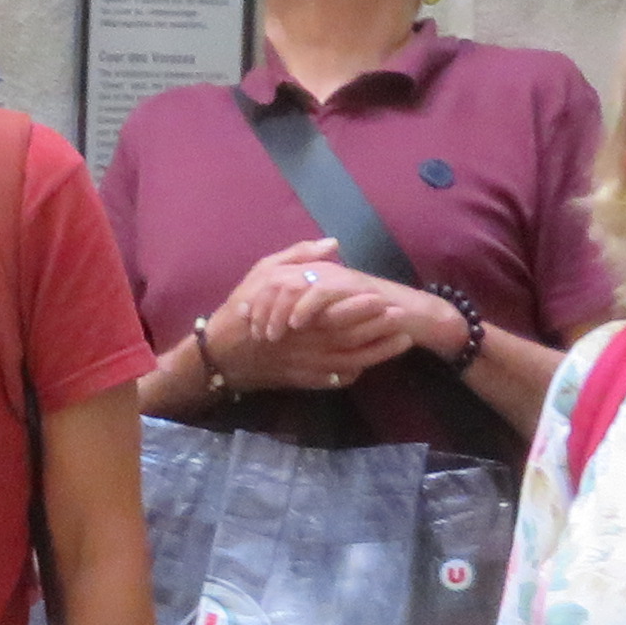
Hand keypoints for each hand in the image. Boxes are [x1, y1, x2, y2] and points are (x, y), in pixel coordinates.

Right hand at [208, 241, 425, 391]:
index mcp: (303, 316)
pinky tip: (369, 364)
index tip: (386, 298)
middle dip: (382, 329)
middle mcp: (311, 343)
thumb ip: (299, 255)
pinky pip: (337, 378)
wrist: (220, 353)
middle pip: (354, 338)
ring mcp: (310, 365)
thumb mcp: (264, 272)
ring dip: (380, 352)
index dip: (367, 307)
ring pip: (353, 361)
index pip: (342, 312)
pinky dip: (355, 372)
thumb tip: (332, 244)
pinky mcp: (305, 380)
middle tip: (405, 320)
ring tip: (403, 342)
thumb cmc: (242, 309)